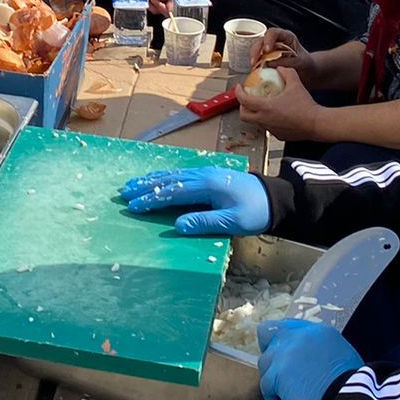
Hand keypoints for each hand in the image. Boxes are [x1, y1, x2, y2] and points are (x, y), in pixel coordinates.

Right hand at [118, 167, 270, 236]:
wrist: (275, 197)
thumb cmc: (255, 211)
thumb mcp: (233, 221)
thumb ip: (205, 222)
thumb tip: (178, 226)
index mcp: (206, 186)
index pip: (173, 192)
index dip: (152, 199)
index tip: (134, 206)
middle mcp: (203, 175)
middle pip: (168, 180)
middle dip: (145, 186)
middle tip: (124, 192)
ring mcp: (205, 173)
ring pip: (173, 174)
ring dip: (152, 179)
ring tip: (133, 183)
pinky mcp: (209, 175)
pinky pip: (181, 174)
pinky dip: (165, 177)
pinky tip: (158, 179)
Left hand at [139, 0, 178, 16]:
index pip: (168, 9)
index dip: (158, 6)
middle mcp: (178, 5)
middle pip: (163, 12)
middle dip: (152, 7)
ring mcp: (177, 5)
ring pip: (164, 9)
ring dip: (155, 5)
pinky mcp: (176, 2)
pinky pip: (166, 4)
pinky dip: (159, 1)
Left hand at [238, 68, 325, 140]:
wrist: (317, 123)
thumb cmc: (306, 105)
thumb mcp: (295, 84)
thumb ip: (287, 73)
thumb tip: (280, 68)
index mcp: (265, 107)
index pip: (243, 100)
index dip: (238, 92)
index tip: (239, 87)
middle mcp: (265, 120)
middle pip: (244, 116)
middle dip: (242, 107)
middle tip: (247, 99)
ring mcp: (271, 129)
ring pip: (256, 122)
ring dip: (255, 114)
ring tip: (262, 106)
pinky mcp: (279, 136)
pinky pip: (268, 128)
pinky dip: (268, 121)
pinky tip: (276, 115)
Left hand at [257, 319, 363, 399]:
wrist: (347, 399)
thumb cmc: (352, 383)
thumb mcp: (342, 354)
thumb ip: (323, 348)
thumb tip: (314, 357)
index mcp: (318, 331)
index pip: (292, 326)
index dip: (288, 340)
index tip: (288, 352)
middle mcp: (298, 337)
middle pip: (268, 331)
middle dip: (269, 345)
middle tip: (276, 362)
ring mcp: (285, 354)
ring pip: (265, 361)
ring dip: (271, 374)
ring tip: (281, 388)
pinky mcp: (277, 374)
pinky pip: (265, 384)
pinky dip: (271, 394)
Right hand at [258, 28, 314, 80]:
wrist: (307, 71)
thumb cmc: (305, 64)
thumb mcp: (299, 62)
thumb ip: (286, 61)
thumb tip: (269, 63)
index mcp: (286, 37)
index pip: (273, 33)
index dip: (268, 40)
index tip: (266, 50)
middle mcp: (276, 40)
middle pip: (262, 40)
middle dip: (256, 50)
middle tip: (255, 61)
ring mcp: (270, 48)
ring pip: (257, 48)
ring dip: (254, 57)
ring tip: (253, 67)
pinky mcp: (266, 57)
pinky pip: (258, 58)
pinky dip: (255, 63)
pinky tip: (255, 70)